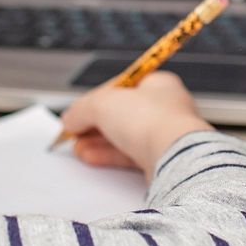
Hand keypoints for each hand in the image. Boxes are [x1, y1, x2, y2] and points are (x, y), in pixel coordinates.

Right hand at [59, 72, 213, 171]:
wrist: (175, 157)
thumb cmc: (150, 119)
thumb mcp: (102, 103)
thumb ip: (82, 109)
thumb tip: (70, 119)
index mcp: (159, 84)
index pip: (121, 87)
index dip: (95, 98)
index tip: (77, 110)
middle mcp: (166, 109)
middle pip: (122, 115)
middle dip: (94, 125)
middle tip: (75, 131)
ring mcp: (165, 137)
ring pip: (125, 138)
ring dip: (98, 142)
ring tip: (78, 148)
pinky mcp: (162, 161)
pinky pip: (130, 157)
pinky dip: (109, 157)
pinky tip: (91, 158)